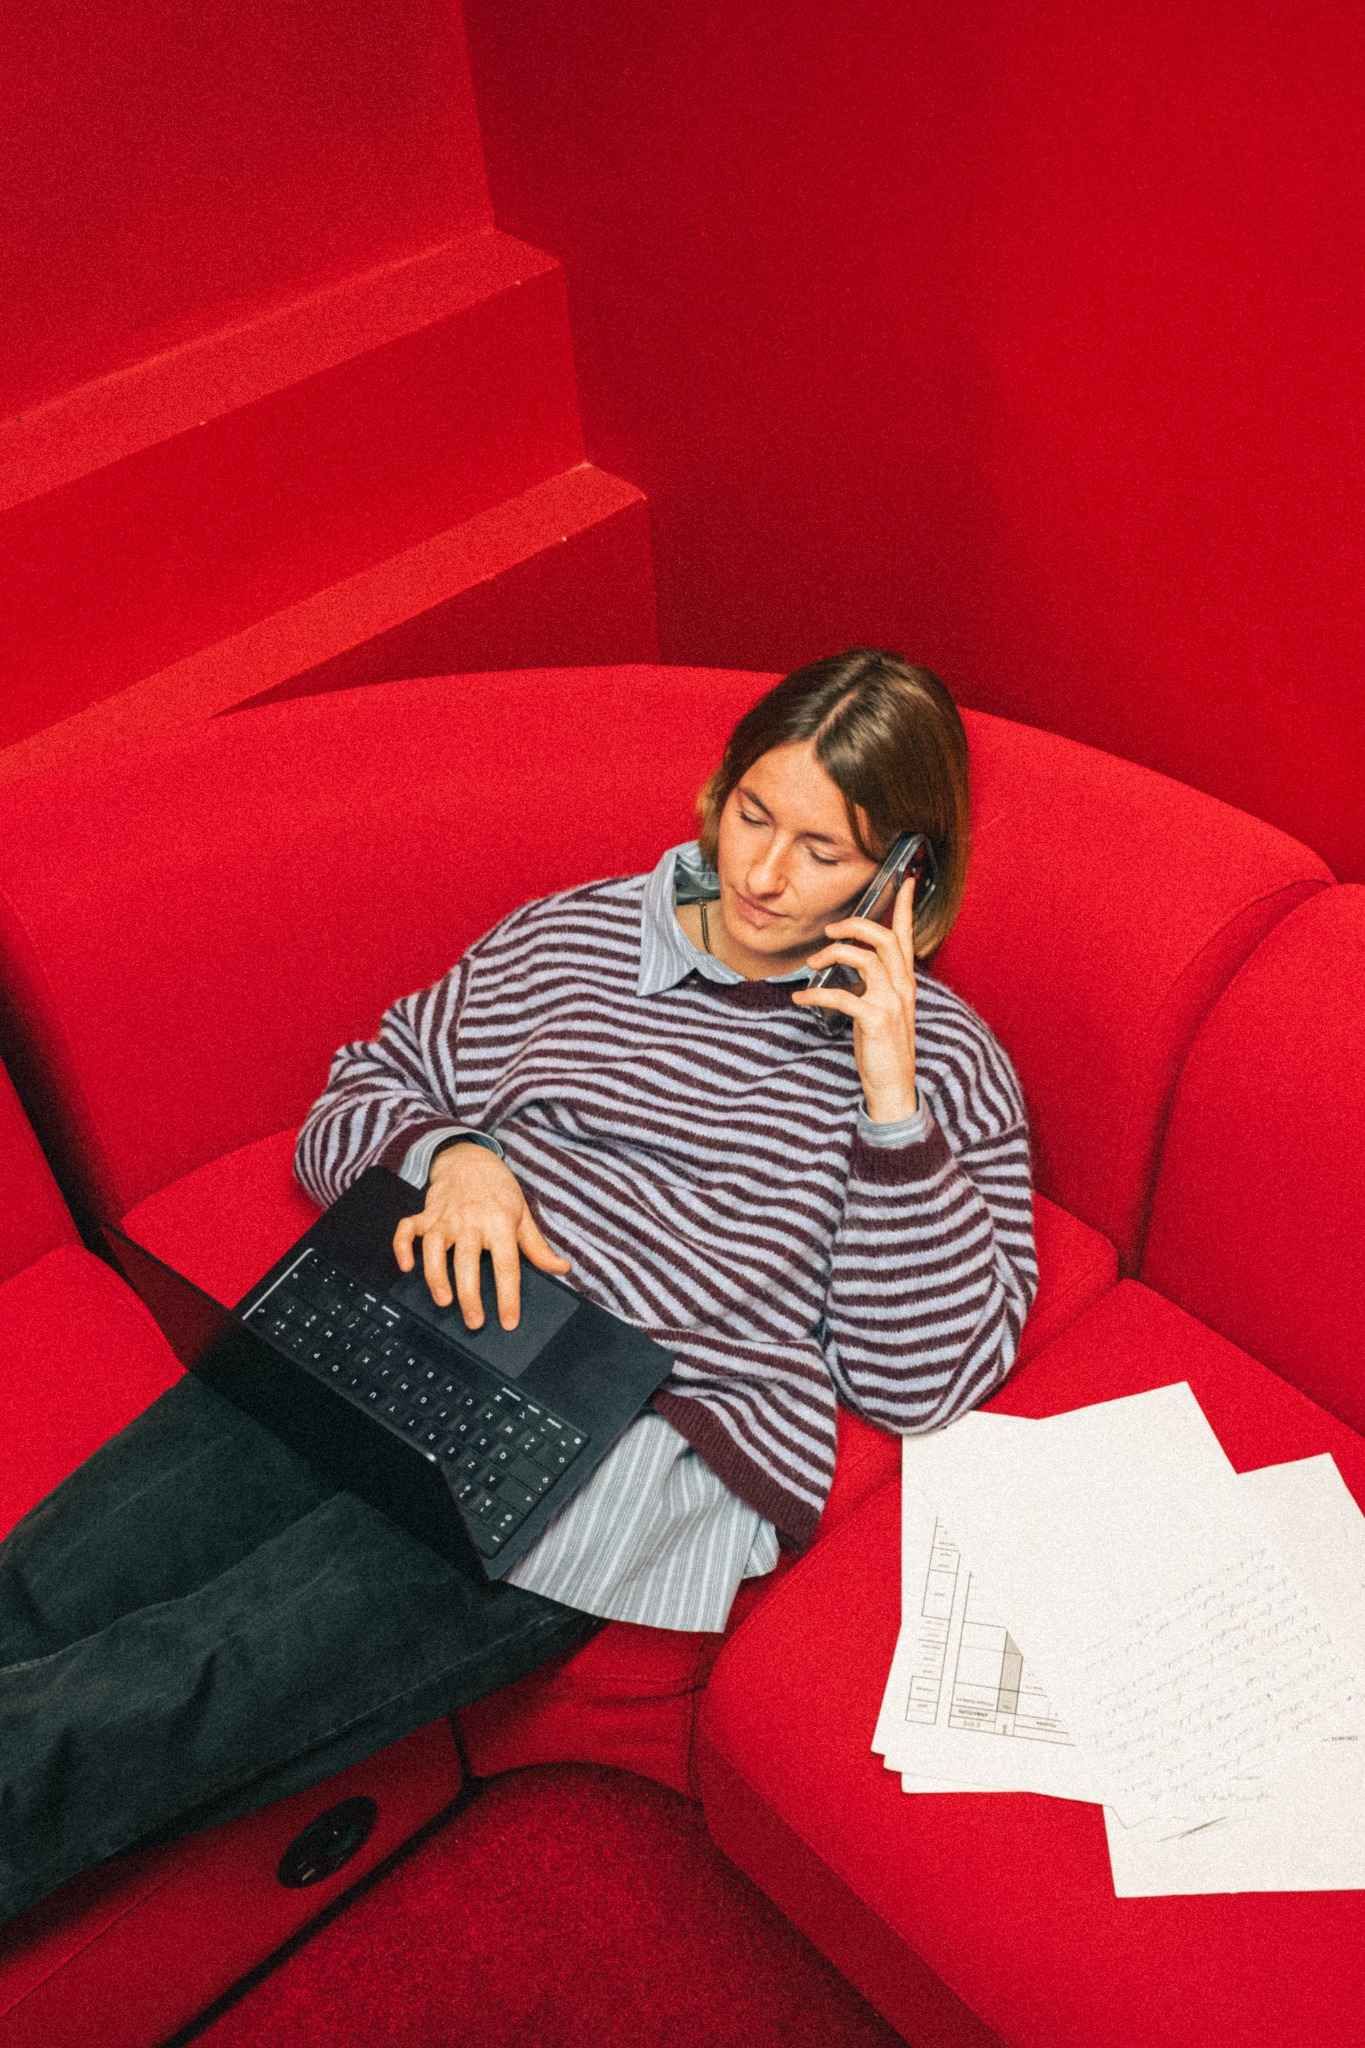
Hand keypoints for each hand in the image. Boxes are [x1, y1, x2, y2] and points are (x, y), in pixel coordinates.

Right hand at [392, 1142, 570, 1330]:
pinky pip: (407, 1230)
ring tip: (443, 1301)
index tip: (508, 1321)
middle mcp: (471, 1221)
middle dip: (470, 1295)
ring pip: (434, 1249)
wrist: (470, 1158)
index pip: (507, 1264)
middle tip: (474, 1322)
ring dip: (436, 1276)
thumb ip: (538, 1247)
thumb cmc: (499, 1191)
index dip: (508, 1296)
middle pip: (468, 1261)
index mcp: (500, 1222)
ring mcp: (444, 1217)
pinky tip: (406, 1267)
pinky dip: (402, 1248)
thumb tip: (562, 1268)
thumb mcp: (523, 1215)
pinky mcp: (425, 1215)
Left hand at [791, 874, 918, 1120]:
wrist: (893, 1085)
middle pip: (883, 938)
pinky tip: (801, 997)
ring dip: (833, 955)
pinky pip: (843, 995)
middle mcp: (903, 986)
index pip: (906, 935)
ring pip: (864, 958)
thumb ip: (872, 982)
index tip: (903, 880)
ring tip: (812, 964)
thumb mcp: (881, 1007)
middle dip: (853, 927)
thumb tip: (847, 962)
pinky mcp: (876, 1020)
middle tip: (828, 933)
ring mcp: (892, 1002)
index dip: (903, 906)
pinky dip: (816, 993)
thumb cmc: (883, 1046)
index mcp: (905, 980)